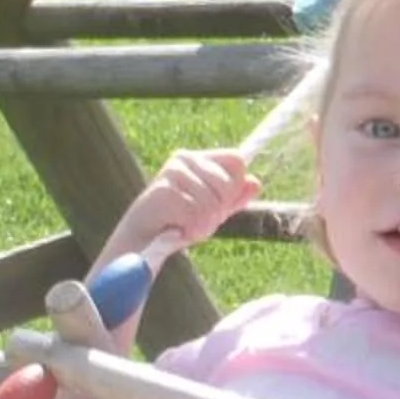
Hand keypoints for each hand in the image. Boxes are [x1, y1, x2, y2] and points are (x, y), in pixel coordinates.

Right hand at [113, 148, 258, 262]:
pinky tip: (177, 229)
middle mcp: (185, 157)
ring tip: (185, 225)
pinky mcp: (164, 190)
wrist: (143, 241)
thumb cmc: (178, 223)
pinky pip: (197, 214)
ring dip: (203, 224)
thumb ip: (234, 198)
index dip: (235, 188)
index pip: (237, 162)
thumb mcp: (213, 211)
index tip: (218, 205)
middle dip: (218, 211)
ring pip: (213, 202)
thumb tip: (256, 182)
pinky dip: (192, 229)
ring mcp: (173, 172)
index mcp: (199, 158)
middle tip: (196, 219)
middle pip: (228, 184)